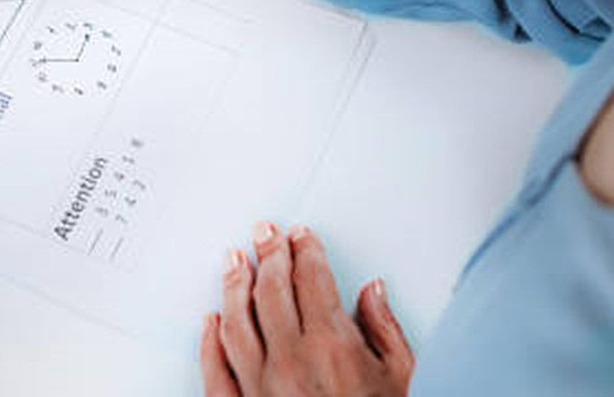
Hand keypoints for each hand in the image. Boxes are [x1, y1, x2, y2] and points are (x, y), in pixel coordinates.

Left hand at [201, 223, 413, 396]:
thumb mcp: (404, 381)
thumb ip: (386, 331)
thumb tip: (371, 292)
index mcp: (333, 349)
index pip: (312, 279)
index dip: (305, 250)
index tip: (301, 236)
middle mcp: (292, 363)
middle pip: (271, 291)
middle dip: (268, 254)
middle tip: (264, 232)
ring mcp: (261, 390)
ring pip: (236, 322)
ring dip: (233, 285)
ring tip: (234, 260)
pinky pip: (215, 373)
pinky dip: (209, 342)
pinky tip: (210, 321)